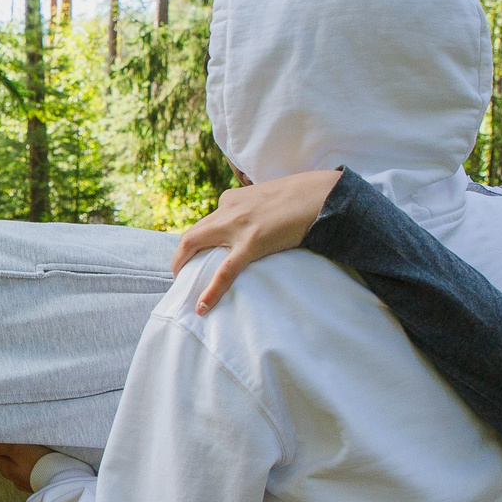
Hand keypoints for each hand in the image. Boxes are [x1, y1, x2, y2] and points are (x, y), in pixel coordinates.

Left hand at [0, 442, 51, 491]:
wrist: (61, 480)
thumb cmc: (38, 461)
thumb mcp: (18, 449)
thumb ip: (3, 447)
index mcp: (7, 470)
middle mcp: (15, 479)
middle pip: (4, 465)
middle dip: (1, 456)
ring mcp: (27, 484)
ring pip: (16, 471)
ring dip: (15, 463)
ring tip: (15, 456)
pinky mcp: (39, 485)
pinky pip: (28, 475)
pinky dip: (26, 469)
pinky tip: (30, 468)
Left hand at [171, 170, 342, 312]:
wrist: (322, 195)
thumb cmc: (301, 198)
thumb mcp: (268, 200)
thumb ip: (253, 212)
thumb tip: (254, 230)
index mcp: (232, 199)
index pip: (206, 222)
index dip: (197, 243)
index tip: (195, 259)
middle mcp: (228, 209)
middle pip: (191, 234)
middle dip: (180, 256)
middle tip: (180, 277)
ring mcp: (238, 225)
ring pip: (195, 244)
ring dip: (183, 266)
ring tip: (183, 288)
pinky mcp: (253, 242)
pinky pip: (226, 270)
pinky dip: (212, 289)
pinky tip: (203, 306)